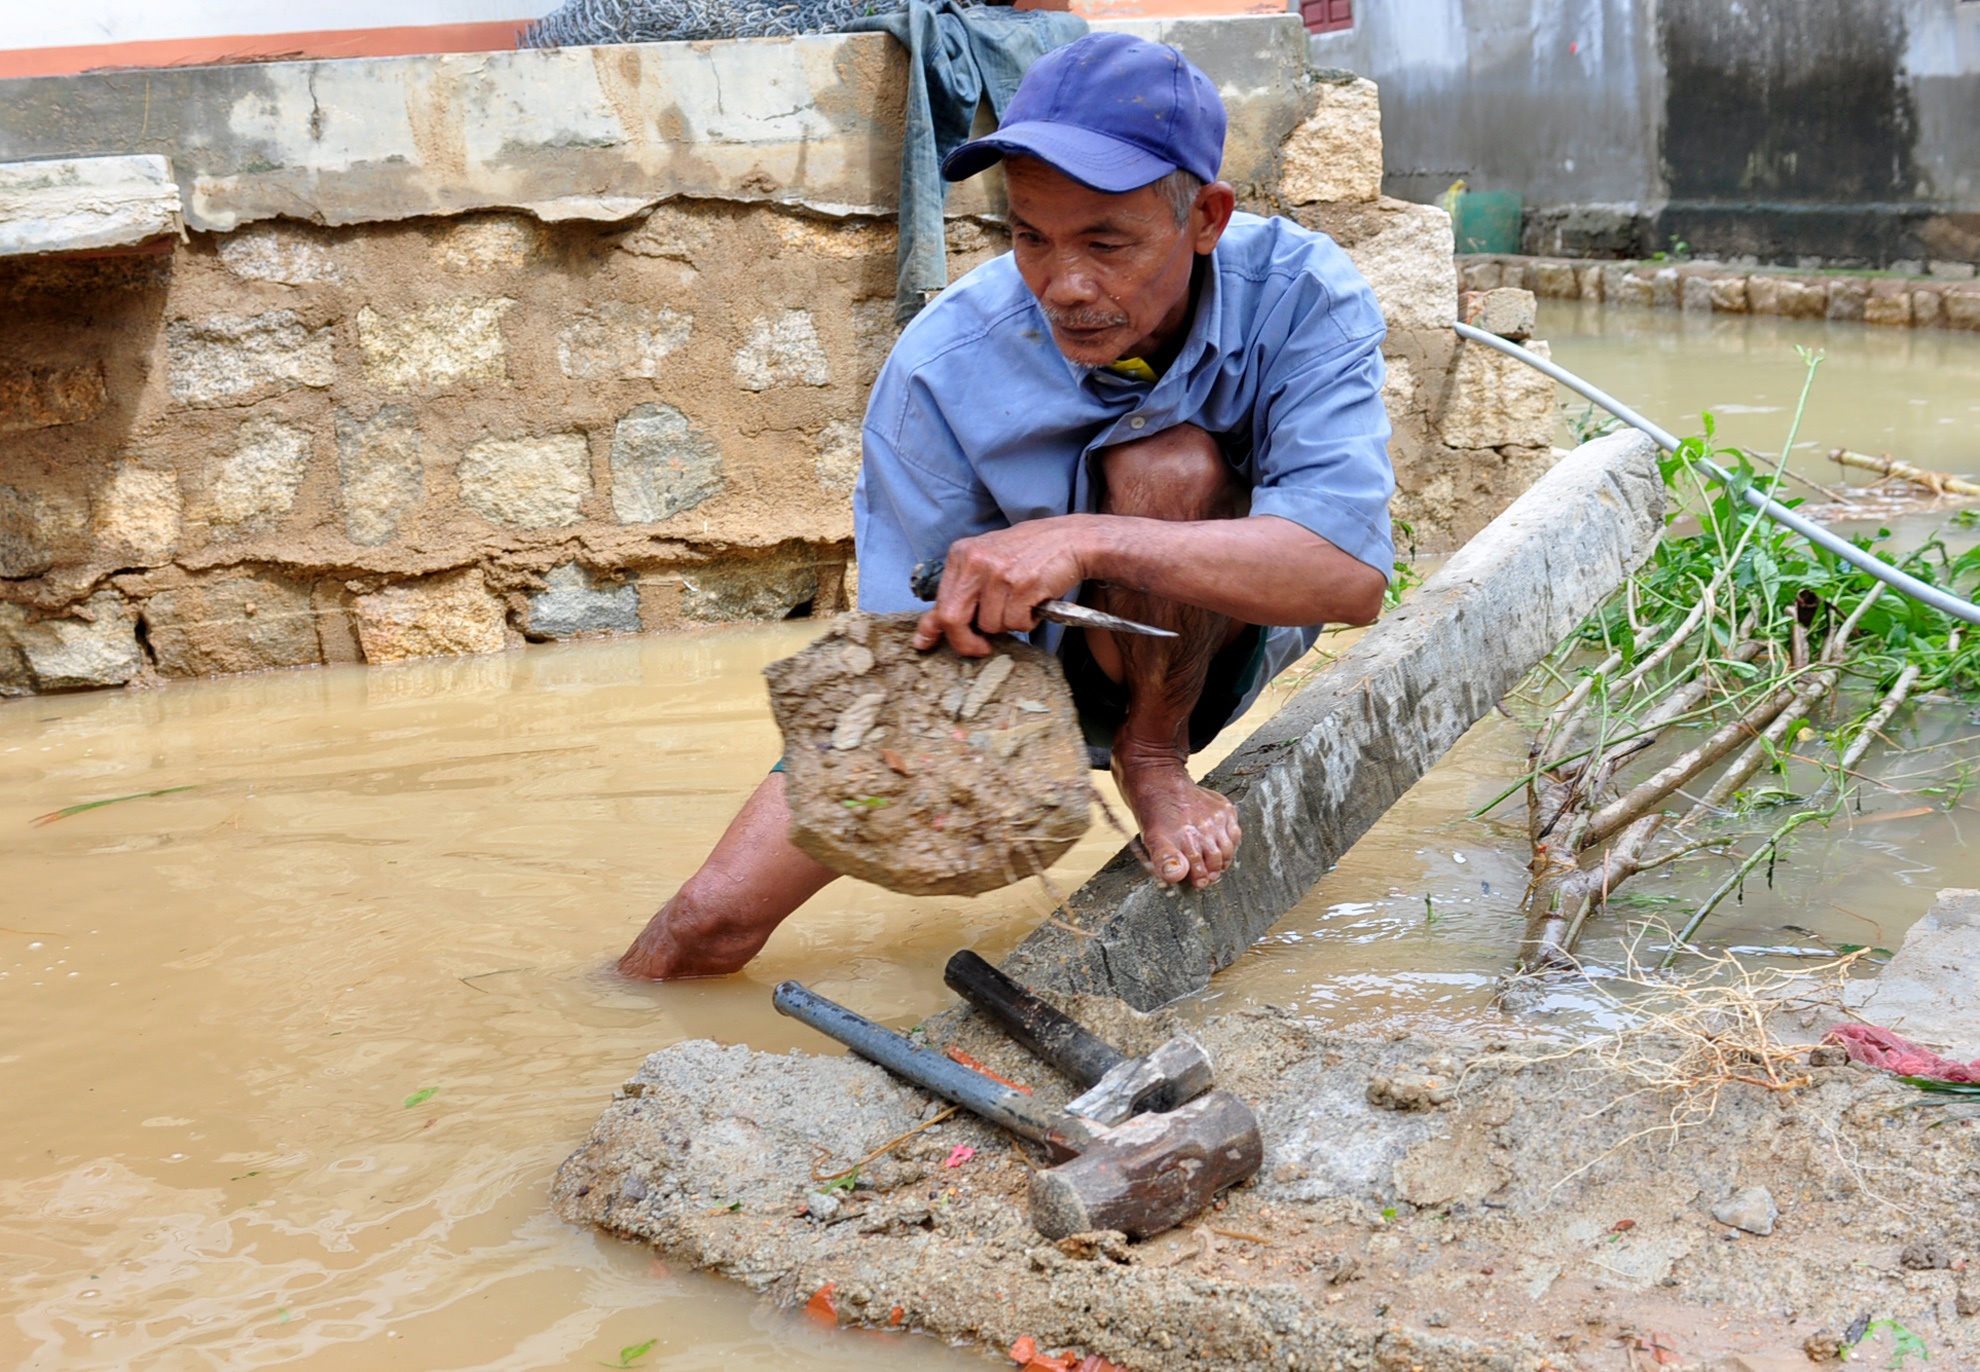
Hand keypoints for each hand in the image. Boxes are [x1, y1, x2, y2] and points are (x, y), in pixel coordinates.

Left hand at [913, 516, 1094, 655]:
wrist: (1071, 540)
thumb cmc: (1030, 553)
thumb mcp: (988, 561)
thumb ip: (962, 591)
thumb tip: (932, 628)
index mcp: (962, 554)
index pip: (940, 601)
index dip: (934, 628)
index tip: (925, 643)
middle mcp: (976, 561)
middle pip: (953, 618)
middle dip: (967, 642)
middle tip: (982, 648)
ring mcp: (998, 573)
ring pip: (991, 625)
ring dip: (1009, 624)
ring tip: (1022, 602)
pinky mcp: (1022, 585)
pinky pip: (1016, 623)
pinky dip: (1027, 621)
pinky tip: (1034, 602)